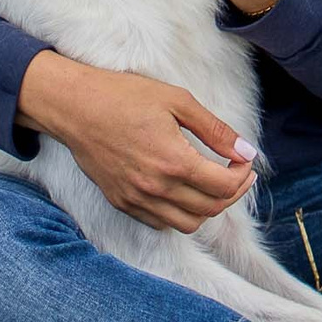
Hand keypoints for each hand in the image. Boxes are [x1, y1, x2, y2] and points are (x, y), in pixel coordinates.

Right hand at [16, 51, 256, 231]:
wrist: (75, 107)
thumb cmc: (124, 96)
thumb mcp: (177, 101)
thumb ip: (215, 130)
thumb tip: (246, 151)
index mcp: (174, 161)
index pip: (224, 186)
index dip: (243, 176)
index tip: (246, 162)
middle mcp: (156, 187)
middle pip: (211, 208)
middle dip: (233, 193)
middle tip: (237, 173)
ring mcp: (137, 199)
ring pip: (187, 224)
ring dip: (208, 209)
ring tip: (212, 185)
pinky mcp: (122, 202)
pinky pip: (160, 224)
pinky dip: (179, 214)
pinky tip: (183, 191)